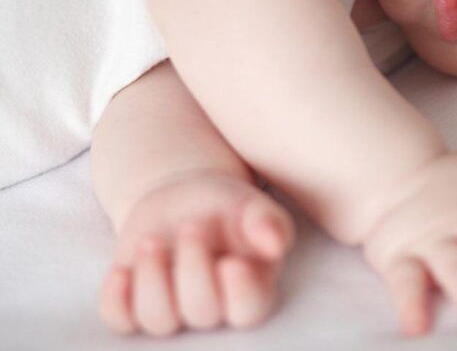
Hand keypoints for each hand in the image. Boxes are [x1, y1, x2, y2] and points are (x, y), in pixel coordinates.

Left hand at [98, 169, 295, 335]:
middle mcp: (213, 308)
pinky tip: (121, 271)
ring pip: (159, 320)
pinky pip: (120, 319)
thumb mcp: (248, 204)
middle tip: (192, 226)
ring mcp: (172, 310)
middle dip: (193, 270)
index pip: (249, 309)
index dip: (240, 294)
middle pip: (202, 313)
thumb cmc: (224, 205)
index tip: (231, 262)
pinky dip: (116, 300)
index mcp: (251, 287)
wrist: (181, 199)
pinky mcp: (134, 305)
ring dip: (151, 281)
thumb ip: (267, 222)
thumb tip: (277, 244)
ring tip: (152, 240)